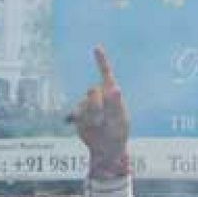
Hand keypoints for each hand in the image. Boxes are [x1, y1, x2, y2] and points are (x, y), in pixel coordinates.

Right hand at [73, 46, 130, 176]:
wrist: (106, 148)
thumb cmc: (118, 134)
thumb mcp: (119, 120)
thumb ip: (115, 104)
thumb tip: (115, 87)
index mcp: (112, 93)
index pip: (106, 74)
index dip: (101, 60)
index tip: (96, 47)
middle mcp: (98, 95)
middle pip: (92, 92)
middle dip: (97, 106)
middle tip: (104, 119)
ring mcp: (87, 104)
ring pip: (84, 105)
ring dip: (92, 118)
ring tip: (100, 127)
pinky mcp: (78, 114)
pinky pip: (78, 114)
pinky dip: (84, 123)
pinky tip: (90, 128)